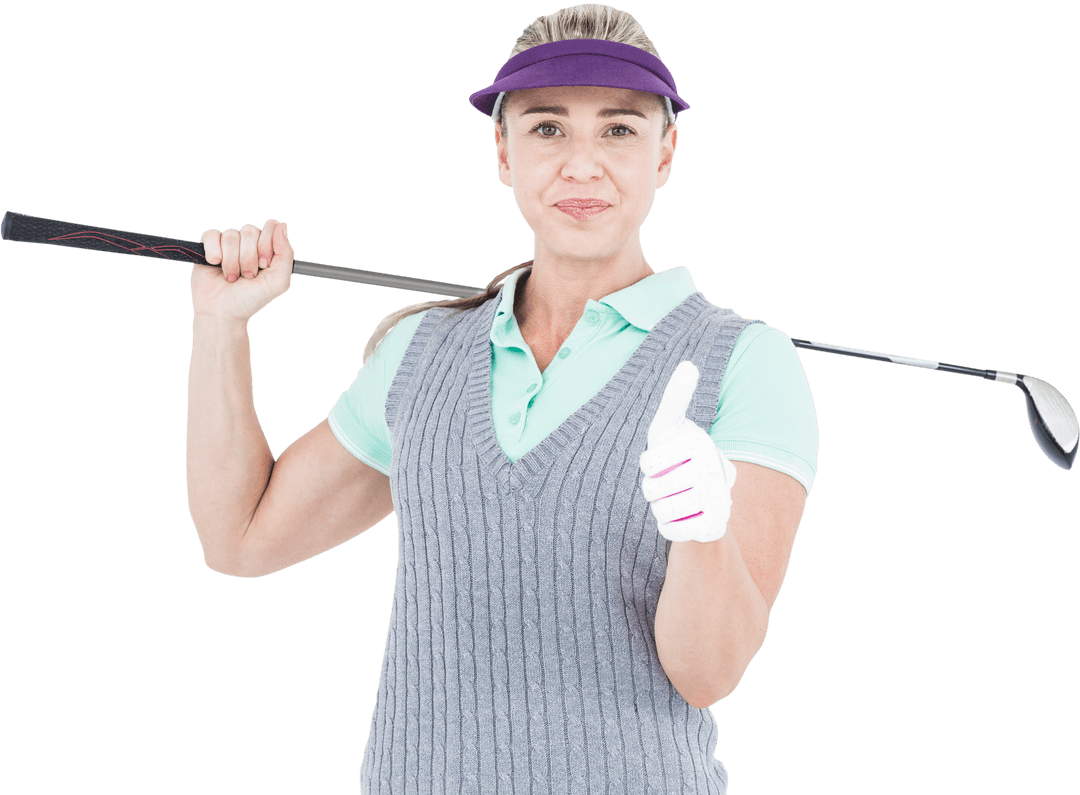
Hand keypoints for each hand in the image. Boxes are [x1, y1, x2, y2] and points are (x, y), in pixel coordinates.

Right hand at [191, 218, 293, 322]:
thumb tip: (282, 225)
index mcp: (267, 249)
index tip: (263, 265)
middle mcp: (249, 243)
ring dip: (231, 261)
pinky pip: (212, 235)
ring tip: (231, 277)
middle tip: (247, 276)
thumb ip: (285, 254)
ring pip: (231, 235)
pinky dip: (214, 252)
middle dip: (248, 258)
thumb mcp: (278, 282)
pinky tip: (215, 265)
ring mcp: (229, 244)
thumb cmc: (250, 299)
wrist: (222, 312)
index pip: (271, 227)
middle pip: (250, 231)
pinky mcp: (209, 246)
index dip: (266, 245)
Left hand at [639, 361, 736, 542]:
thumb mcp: (671, 424)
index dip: (649, 463)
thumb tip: (689, 365)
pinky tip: (682, 515)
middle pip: (650, 489)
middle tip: (669, 480)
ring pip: (659, 510)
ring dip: (659, 506)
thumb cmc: (679, 452)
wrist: (708, 492)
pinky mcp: (714, 527)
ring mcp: (717, 501)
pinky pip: (670, 530)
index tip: (664, 457)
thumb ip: (675, 396)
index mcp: (700, 444)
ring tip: (675, 496)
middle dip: (652, 487)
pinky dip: (668, 526)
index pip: (647, 462)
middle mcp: (713, 472)